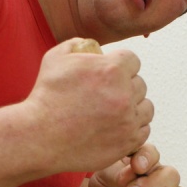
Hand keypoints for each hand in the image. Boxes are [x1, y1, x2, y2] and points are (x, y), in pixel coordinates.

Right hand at [25, 38, 153, 173]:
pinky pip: (144, 130)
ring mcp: (128, 120)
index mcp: (112, 69)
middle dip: (127, 86)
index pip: (133, 61)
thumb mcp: (56, 57)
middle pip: (140, 84)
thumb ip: (78, 44)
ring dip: (134, 107)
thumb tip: (91, 44)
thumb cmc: (46, 97)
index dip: (122, 65)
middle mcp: (124, 94)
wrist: (40, 136)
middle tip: (109, 94)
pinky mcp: (127, 142)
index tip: (111, 74)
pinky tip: (119, 126)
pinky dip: (134, 128)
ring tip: (117, 111)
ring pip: (146, 108)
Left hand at [87, 143, 186, 186]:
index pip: (153, 153)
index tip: (136, 166)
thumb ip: (117, 173)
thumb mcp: (106, 176)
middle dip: (154, 184)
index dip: (148, 158)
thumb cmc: (106, 186)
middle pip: (172, 175)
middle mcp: (159, 175)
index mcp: (144, 160)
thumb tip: (130, 175)